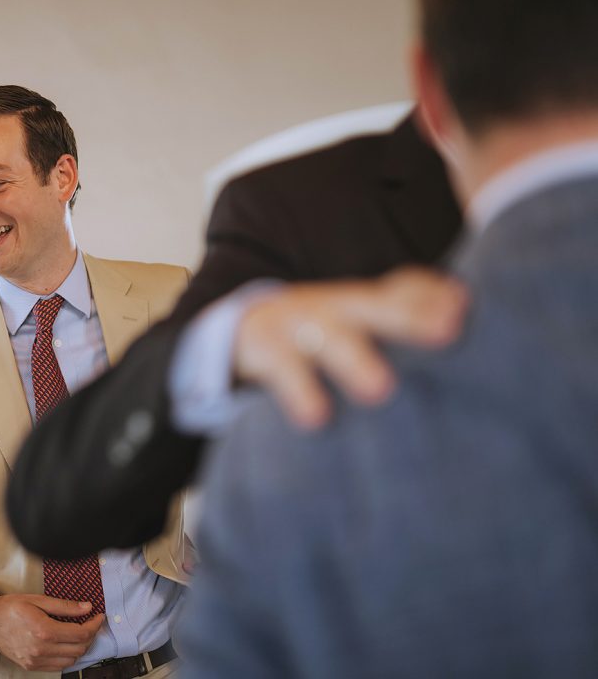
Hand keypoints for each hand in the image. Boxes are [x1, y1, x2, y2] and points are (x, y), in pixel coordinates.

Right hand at [0, 593, 104, 671]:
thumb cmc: (10, 608)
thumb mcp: (38, 600)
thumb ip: (64, 606)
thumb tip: (87, 608)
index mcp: (44, 630)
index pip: (80, 634)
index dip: (94, 625)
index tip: (99, 616)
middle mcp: (41, 649)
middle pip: (79, 648)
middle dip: (90, 636)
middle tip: (91, 623)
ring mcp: (36, 660)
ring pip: (71, 660)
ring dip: (80, 647)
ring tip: (79, 633)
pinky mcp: (32, 666)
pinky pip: (58, 666)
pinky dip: (68, 657)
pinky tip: (66, 644)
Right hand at [234, 266, 467, 428]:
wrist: (242, 330)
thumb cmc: (319, 333)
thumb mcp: (358, 319)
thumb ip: (405, 309)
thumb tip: (463, 302)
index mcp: (361, 302)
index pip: (404, 288)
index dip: (433, 298)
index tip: (465, 308)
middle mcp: (333, 308)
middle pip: (374, 307)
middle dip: (409, 318)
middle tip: (449, 331)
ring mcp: (298, 326)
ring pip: (329, 338)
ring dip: (353, 359)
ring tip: (380, 388)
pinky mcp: (267, 353)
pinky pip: (284, 371)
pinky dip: (299, 392)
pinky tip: (315, 417)